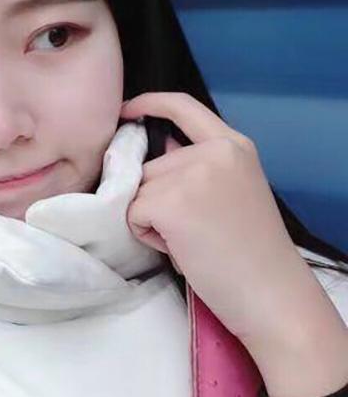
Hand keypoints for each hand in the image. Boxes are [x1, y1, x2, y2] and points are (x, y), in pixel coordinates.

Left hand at [119, 92, 319, 348]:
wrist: (270, 293)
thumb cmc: (250, 252)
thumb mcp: (232, 190)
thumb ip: (197, 166)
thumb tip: (157, 150)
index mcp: (234, 145)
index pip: (183, 106)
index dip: (150, 103)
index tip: (127, 110)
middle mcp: (214, 152)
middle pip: (150, 164)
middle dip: (156, 197)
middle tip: (193, 229)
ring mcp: (190, 175)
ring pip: (137, 190)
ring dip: (150, 217)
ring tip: (189, 239)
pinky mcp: (169, 203)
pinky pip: (131, 213)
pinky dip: (146, 234)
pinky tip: (179, 247)